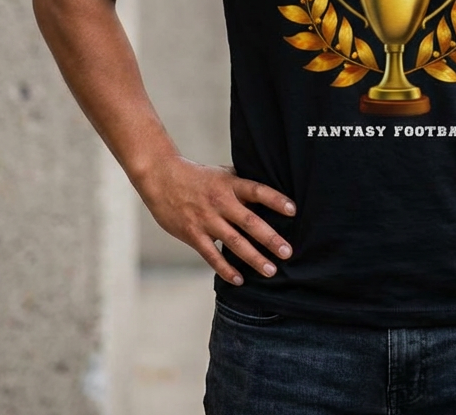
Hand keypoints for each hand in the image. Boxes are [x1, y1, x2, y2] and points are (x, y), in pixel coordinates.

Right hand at [137, 156, 295, 285]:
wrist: (162, 178)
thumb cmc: (198, 177)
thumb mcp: (222, 174)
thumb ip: (242, 185)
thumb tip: (268, 196)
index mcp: (230, 184)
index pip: (257, 191)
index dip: (275, 200)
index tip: (293, 210)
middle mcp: (220, 202)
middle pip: (249, 221)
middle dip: (270, 238)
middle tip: (288, 252)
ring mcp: (206, 219)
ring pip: (234, 242)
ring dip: (254, 258)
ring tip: (271, 270)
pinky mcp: (192, 234)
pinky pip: (211, 255)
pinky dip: (226, 269)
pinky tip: (240, 280)